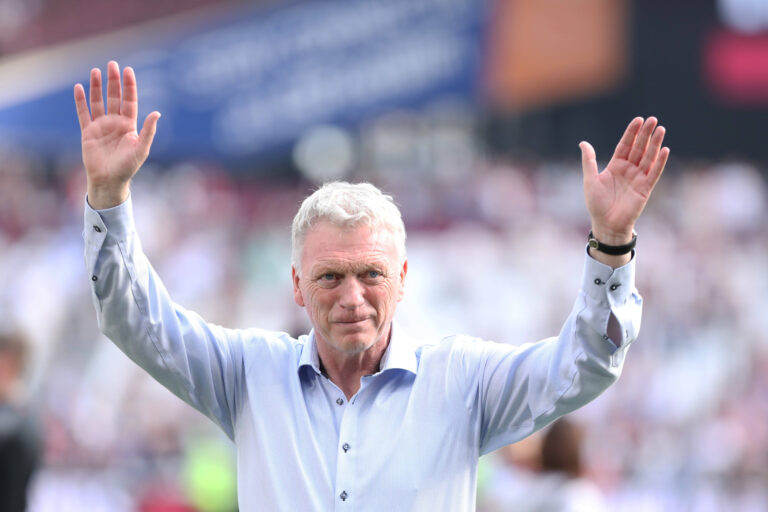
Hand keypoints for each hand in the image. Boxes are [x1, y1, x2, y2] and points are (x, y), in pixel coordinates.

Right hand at [74, 61, 160, 208]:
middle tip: (111, 64)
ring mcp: (101, 126)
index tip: (128, 70)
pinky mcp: (87, 132)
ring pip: (98, 101)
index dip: (129, 86)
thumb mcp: (141, 148)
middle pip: (114, 97)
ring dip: (96, 86)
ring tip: (95, 71)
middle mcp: (115, 122)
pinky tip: (79, 88)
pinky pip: (83, 113)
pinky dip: (80, 101)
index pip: (129, 101)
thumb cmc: (128, 167)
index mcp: (130, 125)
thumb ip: (149, 130)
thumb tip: (157, 113)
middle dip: (113, 81)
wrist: (109, 180)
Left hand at [580, 116, 668, 245]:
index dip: (632, 133)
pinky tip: (664, 150)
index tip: (638, 120)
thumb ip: (589, 161)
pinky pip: (654, 173)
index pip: (625, 145)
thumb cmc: (597, 204)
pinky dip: (660, 162)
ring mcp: (638, 178)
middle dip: (645, 134)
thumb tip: (583, 143)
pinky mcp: (645, 188)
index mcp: (616, 166)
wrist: (606, 224)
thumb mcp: (590, 179)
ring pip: (648, 157)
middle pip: (639, 148)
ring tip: (660, 129)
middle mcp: (629, 169)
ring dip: (655, 144)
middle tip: (652, 119)